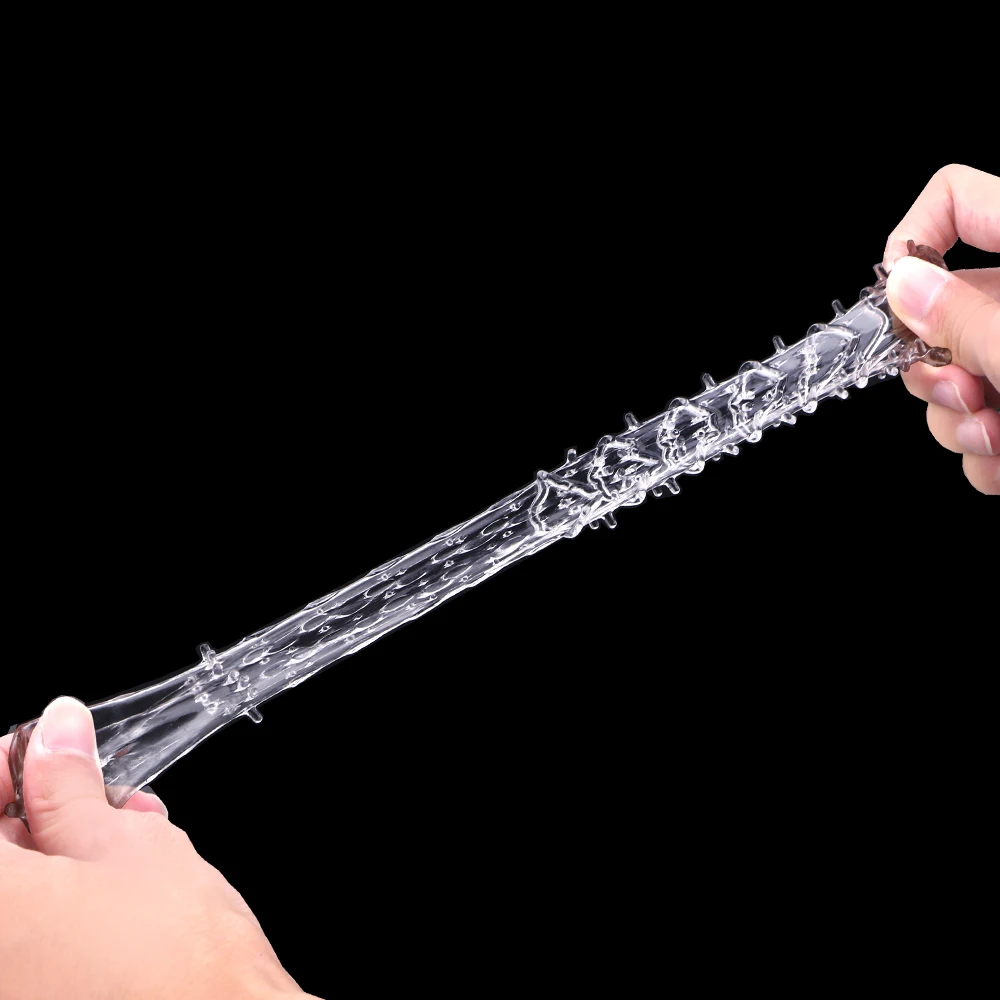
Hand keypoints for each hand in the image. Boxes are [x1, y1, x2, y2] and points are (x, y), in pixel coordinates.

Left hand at [1, 697, 319, 999]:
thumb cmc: (179, 960)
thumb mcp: (124, 845)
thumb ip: (69, 787)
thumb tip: (55, 732)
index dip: (9, 768)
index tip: (43, 750)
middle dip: (42, 814)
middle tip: (99, 796)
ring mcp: (11, 984)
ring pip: (19, 900)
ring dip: (60, 859)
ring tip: (129, 842)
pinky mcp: (36, 997)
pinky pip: (32, 945)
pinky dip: (62, 909)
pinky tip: (119, 893)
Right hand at [884, 163, 999, 494]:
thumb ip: (964, 315)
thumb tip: (904, 285)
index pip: (957, 200)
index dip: (910, 242)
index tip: (895, 301)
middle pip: (938, 309)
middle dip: (936, 368)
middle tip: (971, 393)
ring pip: (951, 378)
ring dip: (958, 426)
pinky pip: (978, 426)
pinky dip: (986, 456)